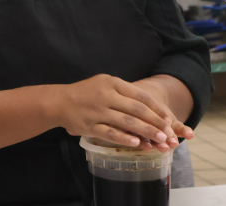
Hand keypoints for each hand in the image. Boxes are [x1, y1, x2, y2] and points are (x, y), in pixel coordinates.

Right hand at [49, 74, 183, 151]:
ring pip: (127, 122)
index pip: (140, 96)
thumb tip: (148, 106)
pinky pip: (110, 133)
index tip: (168, 119)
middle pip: (137, 109)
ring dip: (146, 131)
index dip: (157, 108)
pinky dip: (124, 138)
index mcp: (111, 83)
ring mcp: (97, 111)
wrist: (57, 101)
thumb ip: (122, 92)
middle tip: (168, 133)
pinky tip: (136, 143)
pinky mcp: (89, 125)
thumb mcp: (102, 83)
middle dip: (156, 122)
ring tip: (159, 140)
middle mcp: (105, 95)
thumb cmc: (84, 93)